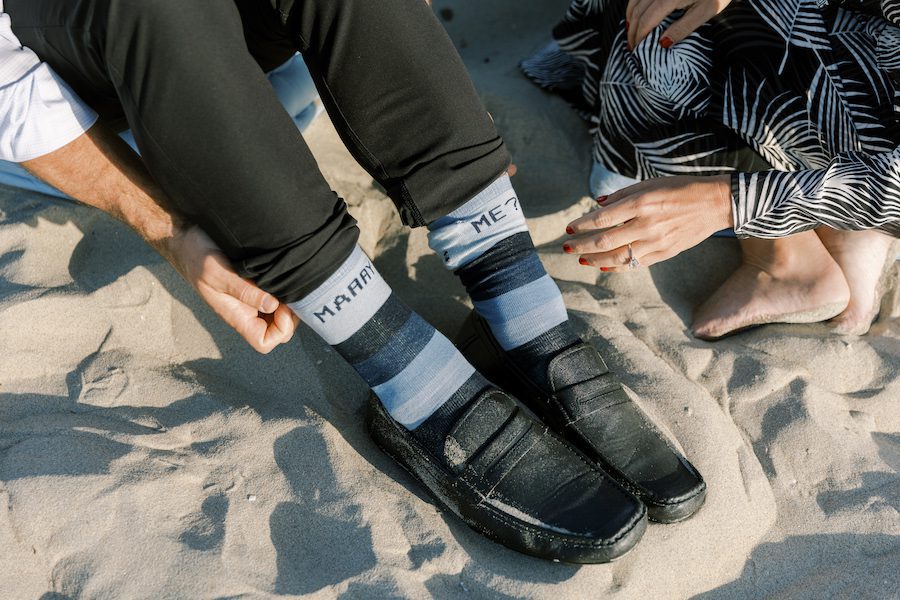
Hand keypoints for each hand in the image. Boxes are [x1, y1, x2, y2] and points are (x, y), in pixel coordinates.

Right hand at [160, 226, 299, 353]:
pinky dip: (283, 291)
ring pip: (279, 315)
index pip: (264, 342)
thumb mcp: (219, 274)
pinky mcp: (253, 287)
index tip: (283, 306)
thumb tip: (272, 305)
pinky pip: (275, 298)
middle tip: (290, 291)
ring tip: (287, 282)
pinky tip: (282, 276)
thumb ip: (245, 291)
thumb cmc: (198, 258)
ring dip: (288, 302)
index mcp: (237, 317)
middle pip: (278, 331)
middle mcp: (246, 313)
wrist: (186, 240)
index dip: (281, 331)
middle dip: (290, 316)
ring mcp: (251, 301)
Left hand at [564, 175, 732, 271]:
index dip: (581, 226)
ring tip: (581, 258)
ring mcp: (657, 242)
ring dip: (595, 259)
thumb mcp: (650, 183)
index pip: (602, 219)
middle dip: (582, 245)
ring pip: (617, 257)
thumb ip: (622, 195)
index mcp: (642, 203)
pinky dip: (615, 266)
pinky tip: (602, 265)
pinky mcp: (665, 253)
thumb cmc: (680, 189)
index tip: (568, 229)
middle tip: (567, 246)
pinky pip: (634, 264)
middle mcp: (647, 224)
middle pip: (605, 240)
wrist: (715, 203)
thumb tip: (597, 204)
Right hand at [626, 0, 731, 49]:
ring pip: (635, 0)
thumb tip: (662, 44)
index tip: (637, 50)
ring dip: (630, 17)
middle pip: (637, 10)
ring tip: (631, 31)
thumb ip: (683, 28)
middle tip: (632, 45)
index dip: (639, 36)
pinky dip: (635, 4)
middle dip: (632, 30)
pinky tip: (636, 13)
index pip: (647, 20)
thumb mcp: (706, 12)